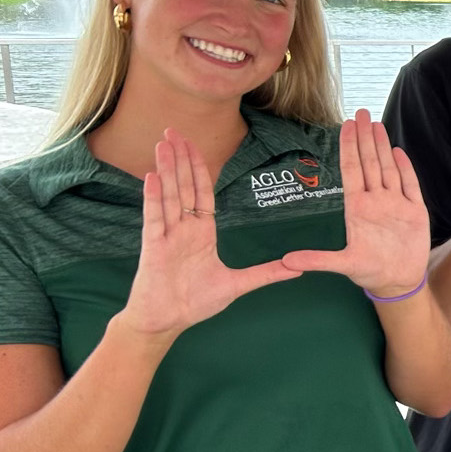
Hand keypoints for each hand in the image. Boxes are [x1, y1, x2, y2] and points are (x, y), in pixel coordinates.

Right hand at [120, 130, 299, 337]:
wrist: (168, 321)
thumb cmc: (196, 303)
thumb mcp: (238, 285)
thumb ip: (266, 274)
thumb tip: (297, 269)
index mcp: (201, 233)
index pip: (202, 193)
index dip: (199, 169)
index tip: (194, 145)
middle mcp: (183, 229)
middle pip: (183, 186)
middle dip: (180, 158)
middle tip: (174, 130)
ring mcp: (167, 236)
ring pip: (168, 196)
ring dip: (166, 169)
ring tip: (164, 143)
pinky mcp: (153, 248)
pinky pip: (154, 218)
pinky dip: (153, 198)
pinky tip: (152, 177)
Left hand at [281, 111, 428, 297]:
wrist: (399, 281)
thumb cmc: (370, 272)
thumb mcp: (343, 266)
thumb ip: (318, 260)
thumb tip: (286, 262)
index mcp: (357, 209)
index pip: (352, 171)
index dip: (349, 148)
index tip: (345, 125)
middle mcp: (376, 201)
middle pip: (370, 163)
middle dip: (365, 138)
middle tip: (361, 112)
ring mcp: (395, 204)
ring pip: (388, 169)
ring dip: (383, 147)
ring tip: (377, 124)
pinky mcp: (415, 211)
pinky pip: (411, 185)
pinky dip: (406, 169)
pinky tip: (400, 152)